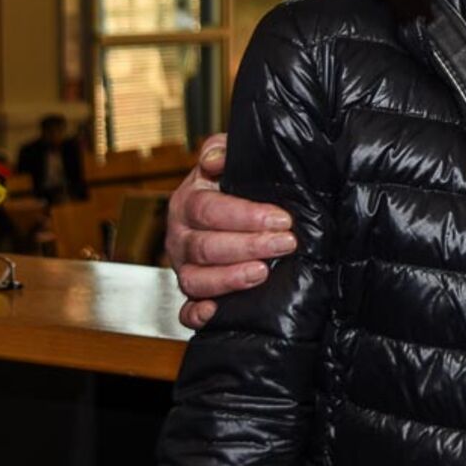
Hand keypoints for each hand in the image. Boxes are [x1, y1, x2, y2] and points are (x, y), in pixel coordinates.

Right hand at [164, 133, 296, 328]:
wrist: (224, 211)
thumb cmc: (230, 184)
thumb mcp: (227, 160)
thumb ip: (222, 150)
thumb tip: (215, 159)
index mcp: (188, 202)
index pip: (209, 210)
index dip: (245, 216)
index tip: (281, 219)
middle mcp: (180, 237)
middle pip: (205, 246)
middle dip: (248, 246)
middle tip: (284, 243)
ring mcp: (183, 267)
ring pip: (195, 279)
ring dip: (229, 279)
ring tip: (262, 273)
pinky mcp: (191, 293)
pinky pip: (184, 311)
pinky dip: (195, 314)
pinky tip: (214, 312)